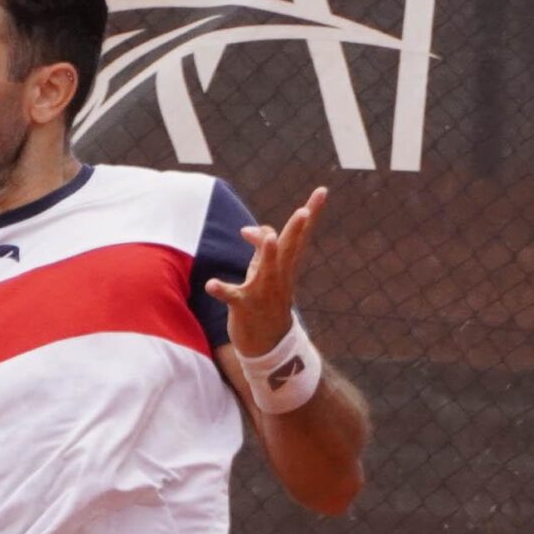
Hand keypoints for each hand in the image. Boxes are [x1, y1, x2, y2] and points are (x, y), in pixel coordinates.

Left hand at [204, 186, 327, 356]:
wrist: (268, 344)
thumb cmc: (266, 301)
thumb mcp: (264, 271)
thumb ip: (258, 246)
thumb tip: (247, 228)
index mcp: (284, 265)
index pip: (299, 234)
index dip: (311, 212)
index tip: (322, 190)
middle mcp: (277, 276)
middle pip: (289, 248)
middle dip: (297, 229)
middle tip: (304, 210)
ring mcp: (262, 291)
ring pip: (267, 270)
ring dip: (267, 254)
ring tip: (270, 238)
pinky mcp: (245, 306)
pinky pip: (233, 297)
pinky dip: (222, 290)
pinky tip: (212, 284)